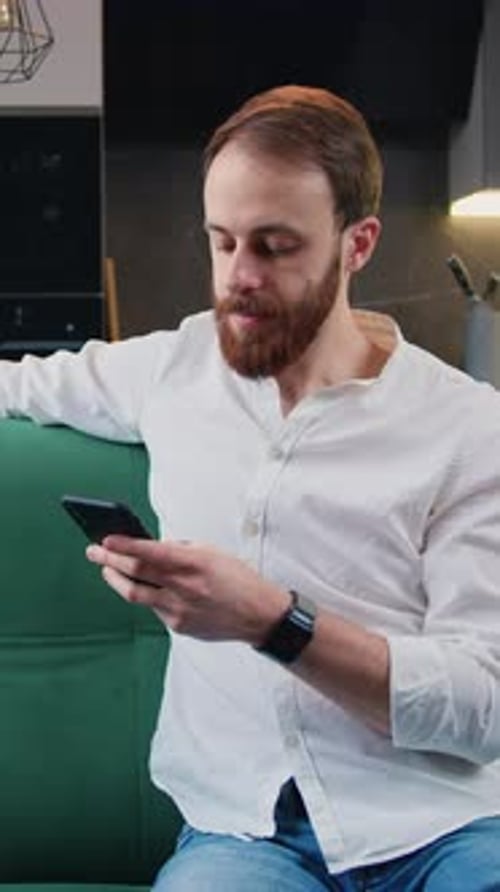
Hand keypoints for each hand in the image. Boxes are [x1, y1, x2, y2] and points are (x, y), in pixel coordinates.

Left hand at [86, 536, 289, 642]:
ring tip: (106, 569)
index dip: (125, 545)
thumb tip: (152, 549)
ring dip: (117, 580)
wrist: (259, 615)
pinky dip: (147, 596)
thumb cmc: (238, 579)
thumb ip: (180, 550)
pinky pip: (154, 608)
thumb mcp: (212, 552)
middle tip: (94, 551)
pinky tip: (144, 588)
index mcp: (195, 563)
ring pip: (136, 595)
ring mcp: (180, 610)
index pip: (151, 553)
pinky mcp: (179, 626)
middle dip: (110, 560)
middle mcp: (184, 587)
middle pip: (136, 573)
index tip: (107, 539)